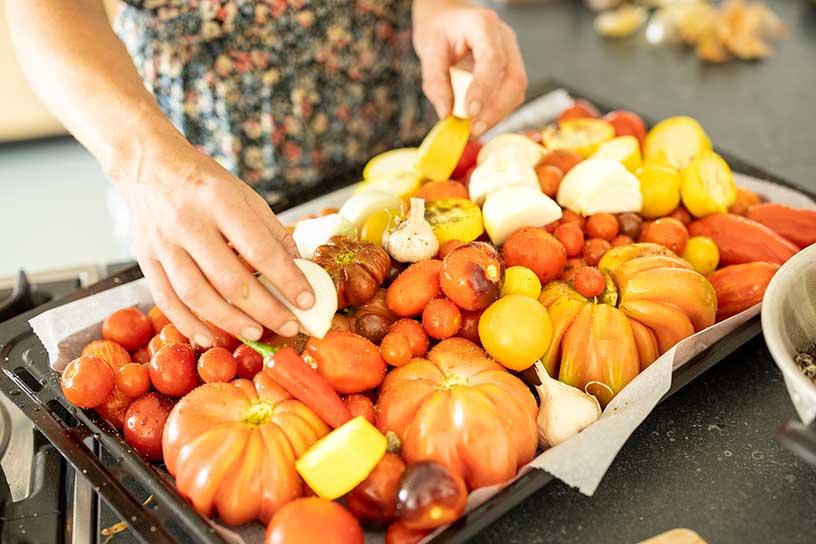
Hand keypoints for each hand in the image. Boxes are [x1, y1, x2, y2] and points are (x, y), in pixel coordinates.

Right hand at [115, 134, 313, 347]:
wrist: (148, 165)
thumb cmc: (204, 183)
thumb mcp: (245, 195)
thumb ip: (271, 232)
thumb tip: (298, 270)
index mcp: (219, 201)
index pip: (259, 249)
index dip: (286, 279)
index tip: (307, 300)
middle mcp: (188, 223)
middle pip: (228, 278)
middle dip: (264, 308)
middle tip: (288, 326)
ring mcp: (163, 243)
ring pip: (196, 294)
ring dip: (229, 321)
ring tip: (256, 333)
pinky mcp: (145, 259)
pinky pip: (166, 299)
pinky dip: (188, 323)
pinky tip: (209, 337)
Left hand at [412, 0, 527, 137]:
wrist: (447, 17)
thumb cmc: (439, 28)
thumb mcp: (428, 49)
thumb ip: (435, 81)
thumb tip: (445, 113)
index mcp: (483, 25)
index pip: (492, 59)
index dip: (484, 88)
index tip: (470, 112)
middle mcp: (504, 37)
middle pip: (514, 78)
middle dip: (496, 109)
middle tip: (473, 129)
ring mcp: (511, 52)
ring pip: (517, 89)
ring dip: (499, 114)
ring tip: (474, 129)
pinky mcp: (510, 67)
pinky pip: (512, 93)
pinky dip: (498, 110)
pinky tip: (481, 121)